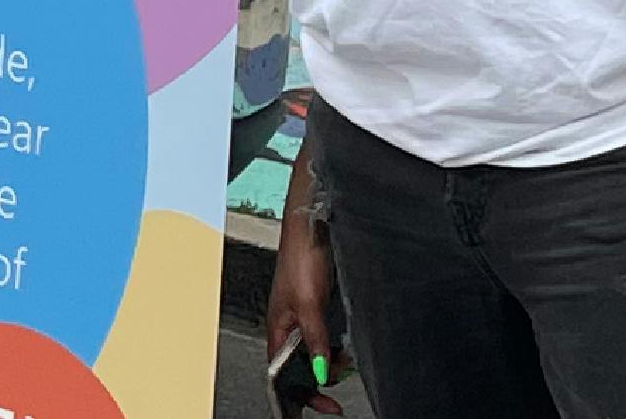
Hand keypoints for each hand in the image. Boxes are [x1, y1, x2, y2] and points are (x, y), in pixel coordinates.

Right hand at [265, 193, 340, 408]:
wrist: (313, 226)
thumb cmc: (301, 258)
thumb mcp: (309, 305)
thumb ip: (315, 339)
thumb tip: (321, 372)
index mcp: (278, 328)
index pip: (284, 373)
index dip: (302, 393)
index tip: (326, 406)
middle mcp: (289, 325)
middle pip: (301, 365)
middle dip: (321, 376)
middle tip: (343, 376)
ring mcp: (304, 315)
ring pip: (317, 351)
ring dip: (333, 360)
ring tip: (348, 360)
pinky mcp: (319, 305)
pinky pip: (327, 335)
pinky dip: (338, 344)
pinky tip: (347, 344)